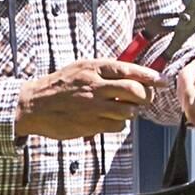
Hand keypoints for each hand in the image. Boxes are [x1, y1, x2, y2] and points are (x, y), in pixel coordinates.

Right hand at [14, 56, 160, 138]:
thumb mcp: (81, 69)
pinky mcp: (90, 124)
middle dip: (146, 96)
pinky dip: (119, 124)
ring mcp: (93, 106)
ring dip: (132, 112)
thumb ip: (105, 71)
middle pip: (134, 91)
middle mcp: (95, 85)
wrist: (33, 104)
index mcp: (93, 68)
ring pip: (129, 110)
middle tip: (145, 99)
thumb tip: (133, 75)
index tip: (161, 81)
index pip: (129, 69)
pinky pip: (117, 126)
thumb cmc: (59, 86)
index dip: (150, 76)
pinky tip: (109, 120)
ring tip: (122, 109)